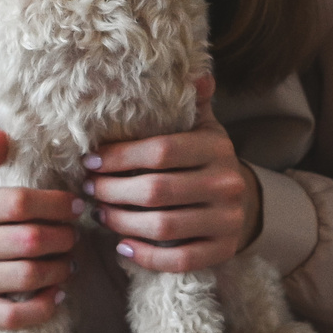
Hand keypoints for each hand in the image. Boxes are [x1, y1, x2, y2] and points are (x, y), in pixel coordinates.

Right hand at [0, 127, 82, 330]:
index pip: (20, 201)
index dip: (57, 204)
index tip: (77, 206)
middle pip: (29, 241)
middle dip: (63, 238)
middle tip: (74, 237)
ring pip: (27, 277)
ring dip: (59, 269)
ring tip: (69, 262)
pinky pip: (15, 315)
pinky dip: (44, 305)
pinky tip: (57, 292)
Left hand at [84, 75, 263, 274]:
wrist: (244, 203)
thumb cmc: (206, 162)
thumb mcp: (203, 128)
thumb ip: (192, 103)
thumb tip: (195, 72)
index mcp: (217, 147)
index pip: (161, 151)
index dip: (120, 157)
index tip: (91, 160)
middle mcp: (227, 183)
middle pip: (156, 191)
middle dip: (112, 191)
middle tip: (87, 189)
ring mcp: (227, 220)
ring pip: (163, 227)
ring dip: (122, 222)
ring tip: (99, 213)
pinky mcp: (222, 251)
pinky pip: (179, 259)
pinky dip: (146, 255)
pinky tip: (122, 246)